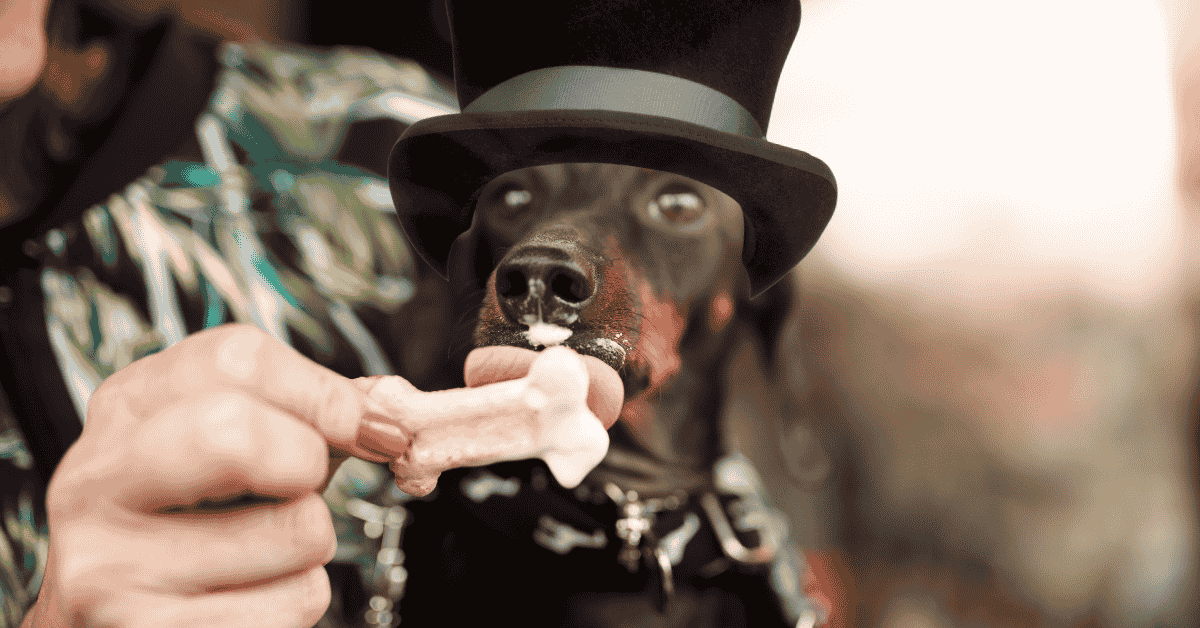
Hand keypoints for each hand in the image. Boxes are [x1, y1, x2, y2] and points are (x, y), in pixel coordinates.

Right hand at [22, 324, 402, 627]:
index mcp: (127, 408)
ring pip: (297, 528)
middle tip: (304, 483)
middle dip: (306, 459)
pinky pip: (296, 599)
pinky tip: (245, 598)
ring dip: (310, 544)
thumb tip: (386, 415)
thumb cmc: (188, 524)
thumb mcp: (231, 448)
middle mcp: (101, 480)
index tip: (369, 424)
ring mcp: (113, 564)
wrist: (112, 626)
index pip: (238, 358)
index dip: (327, 393)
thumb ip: (308, 416)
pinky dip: (296, 600)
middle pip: (233, 430)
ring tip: (256, 551)